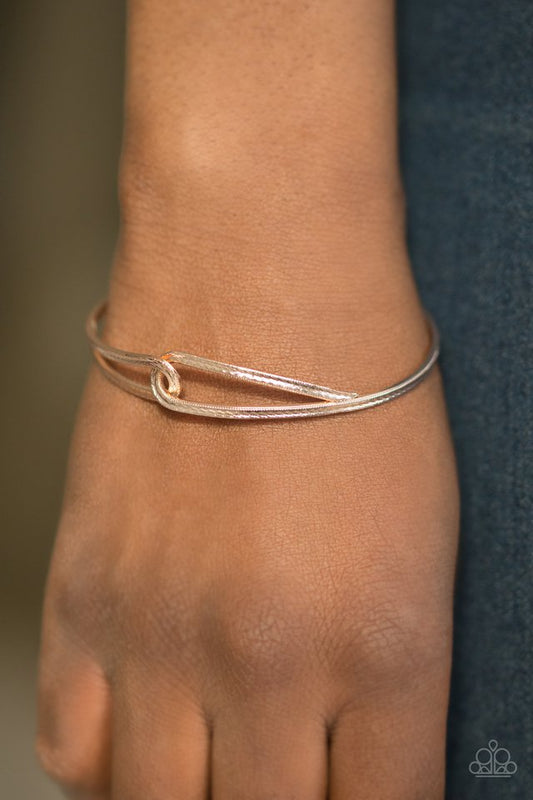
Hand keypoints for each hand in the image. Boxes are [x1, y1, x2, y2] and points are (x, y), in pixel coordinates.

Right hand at [37, 316, 457, 798]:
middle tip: (286, 778)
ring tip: (212, 767)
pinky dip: (107, 765)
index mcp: (386, 645)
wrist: (256, 275)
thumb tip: (358, 749)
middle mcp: (268, 660)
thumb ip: (394, 669)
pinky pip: (70, 745)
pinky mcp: (84, 596)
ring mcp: (161, 634)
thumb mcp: (426, 538)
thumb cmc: (356, 381)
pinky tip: (139, 734)